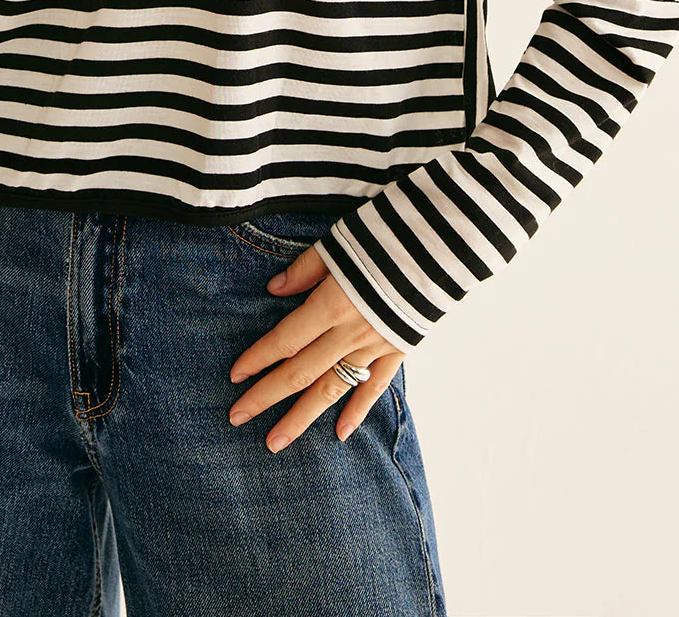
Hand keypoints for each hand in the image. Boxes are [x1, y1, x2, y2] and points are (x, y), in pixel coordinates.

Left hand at [228, 243, 404, 451]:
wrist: (443, 246)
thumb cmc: (387, 237)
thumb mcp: (339, 243)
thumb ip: (306, 269)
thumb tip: (274, 289)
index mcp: (331, 305)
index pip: (285, 340)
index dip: (258, 358)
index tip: (234, 376)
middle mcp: (350, 333)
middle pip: (300, 372)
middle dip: (267, 396)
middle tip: (237, 417)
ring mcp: (376, 346)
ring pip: (332, 388)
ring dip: (302, 416)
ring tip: (276, 441)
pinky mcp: (399, 349)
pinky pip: (375, 387)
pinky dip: (357, 411)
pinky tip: (340, 433)